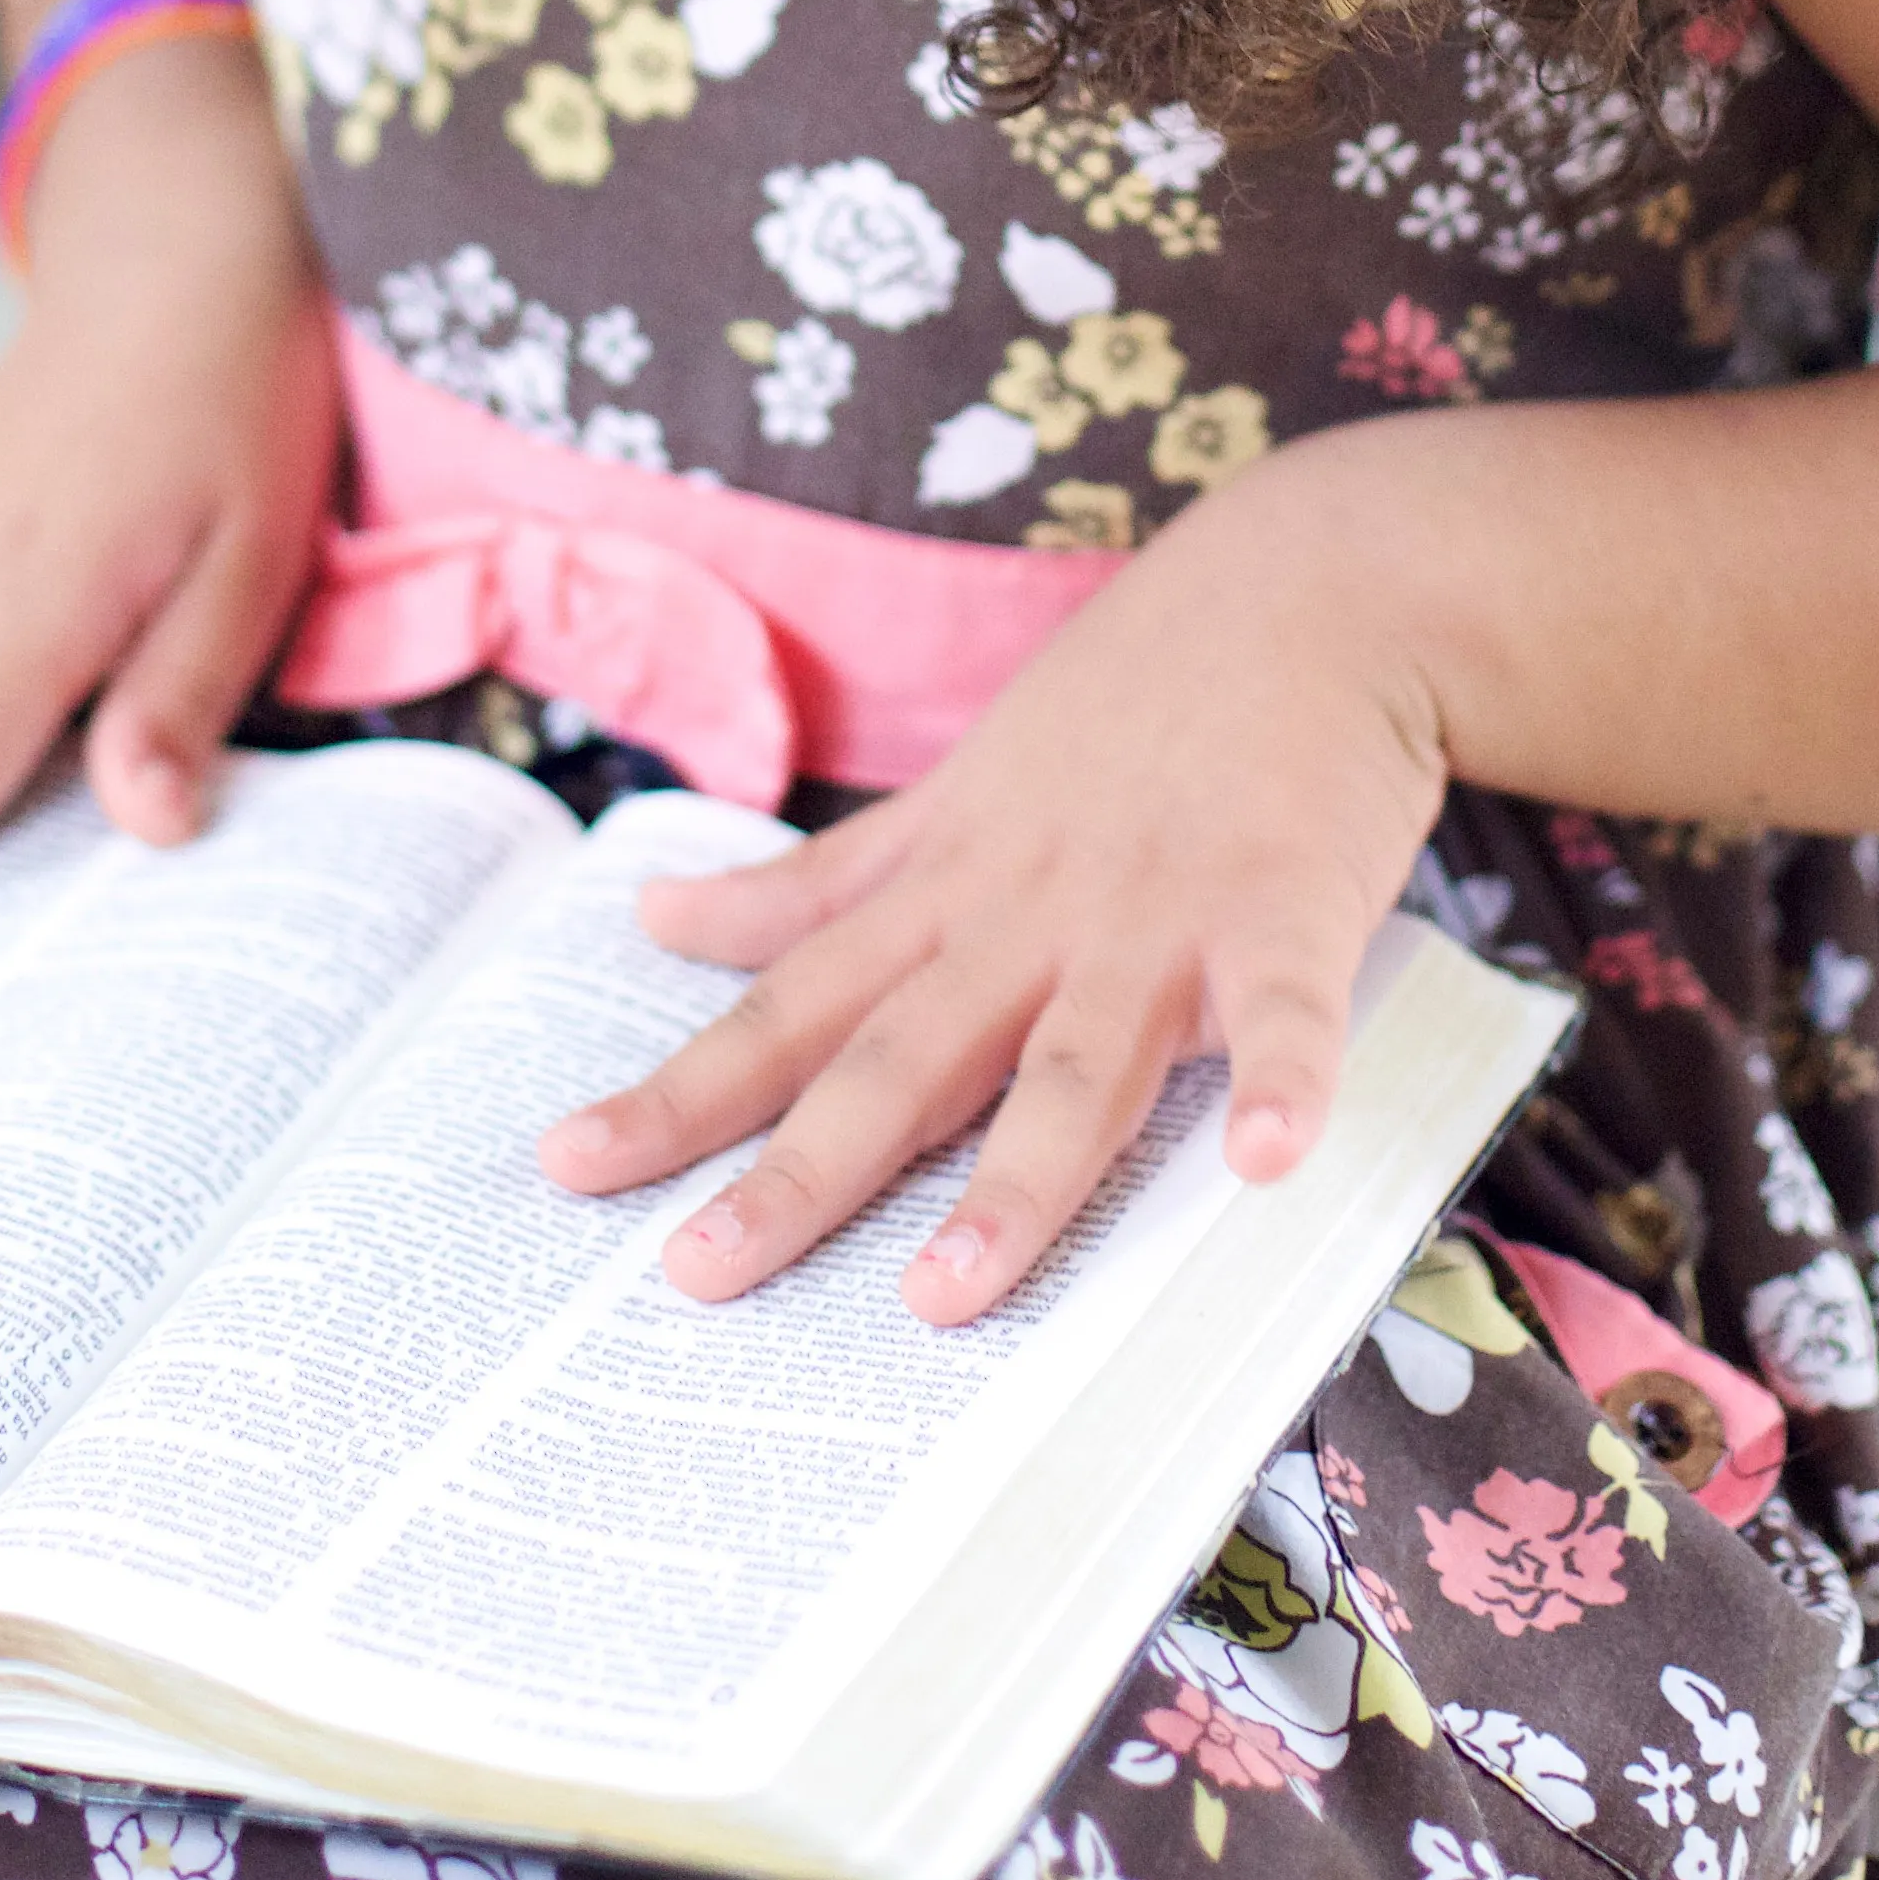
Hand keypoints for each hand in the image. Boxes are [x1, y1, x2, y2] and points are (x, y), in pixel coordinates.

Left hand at [539, 443, 1456, 1317]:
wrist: (1309, 584)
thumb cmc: (1131, 703)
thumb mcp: (956, 790)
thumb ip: (825, 877)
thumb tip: (659, 915)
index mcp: (949, 891)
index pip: (792, 1004)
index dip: (685, 1091)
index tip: (569, 1167)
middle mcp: (1029, 912)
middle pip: (898, 1059)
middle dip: (798, 1171)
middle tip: (696, 1276)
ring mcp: (1156, 911)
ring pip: (1071, 1064)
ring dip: (1012, 1179)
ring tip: (943, 1295)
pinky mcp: (1284, 902)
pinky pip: (1281, 1006)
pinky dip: (1280, 1080)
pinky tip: (1265, 1161)